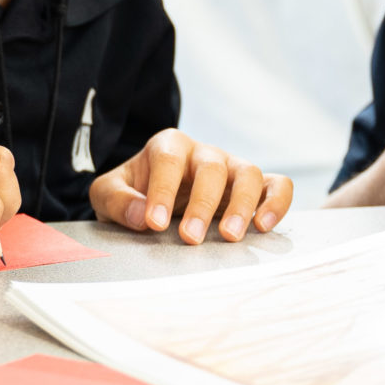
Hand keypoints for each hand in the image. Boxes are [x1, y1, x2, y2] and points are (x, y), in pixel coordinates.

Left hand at [93, 130, 292, 243]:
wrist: (154, 197)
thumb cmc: (133, 194)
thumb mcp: (108, 194)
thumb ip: (117, 201)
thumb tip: (142, 217)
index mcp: (168, 146)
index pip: (168, 160)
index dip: (162, 191)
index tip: (154, 223)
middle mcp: (203, 153)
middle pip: (212, 167)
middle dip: (202, 204)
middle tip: (191, 238)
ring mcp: (232, 168)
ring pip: (249, 173)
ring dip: (242, 205)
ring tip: (230, 236)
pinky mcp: (254, 187)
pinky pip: (277, 185)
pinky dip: (277, 202)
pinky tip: (264, 226)